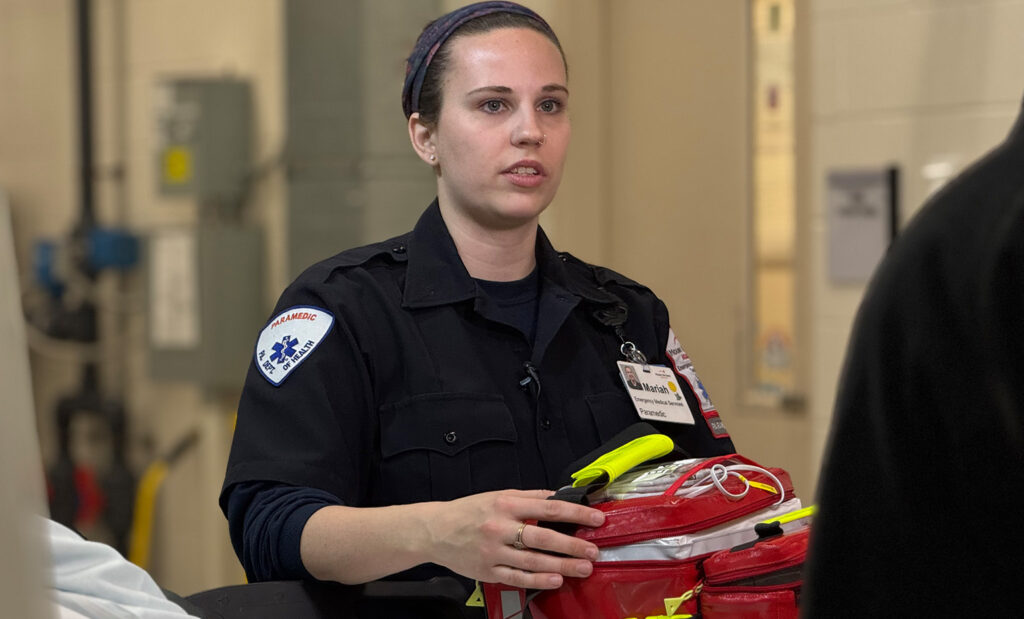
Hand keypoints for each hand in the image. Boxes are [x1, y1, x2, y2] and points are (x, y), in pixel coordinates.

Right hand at [424, 489, 605, 589]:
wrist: (434, 530)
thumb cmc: (468, 511)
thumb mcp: (498, 495)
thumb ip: (529, 497)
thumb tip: (558, 497)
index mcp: (506, 504)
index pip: (549, 508)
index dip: (576, 514)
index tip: (596, 519)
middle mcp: (500, 527)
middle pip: (543, 537)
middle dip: (572, 545)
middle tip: (593, 550)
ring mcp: (493, 551)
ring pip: (533, 561)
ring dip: (562, 565)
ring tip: (583, 568)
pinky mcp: (487, 570)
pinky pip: (517, 577)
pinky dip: (538, 579)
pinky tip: (556, 579)